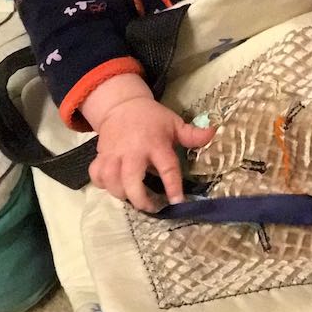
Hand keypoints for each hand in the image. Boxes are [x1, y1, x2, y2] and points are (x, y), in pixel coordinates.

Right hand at [87, 94, 214, 211]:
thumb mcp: (175, 123)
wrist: (123, 105)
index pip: (167, 167)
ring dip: (123, 195)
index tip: (177, 202)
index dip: (173, 186)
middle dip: (141, 200)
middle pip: (132, 181)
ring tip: (134, 197)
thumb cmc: (153, 119)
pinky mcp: (100, 156)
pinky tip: (115, 186)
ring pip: (112, 182)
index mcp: (156, 143)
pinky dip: (104, 185)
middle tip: (152, 206)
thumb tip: (214, 132)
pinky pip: (97, 176)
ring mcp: (114, 154)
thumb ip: (193, 134)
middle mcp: (133, 151)